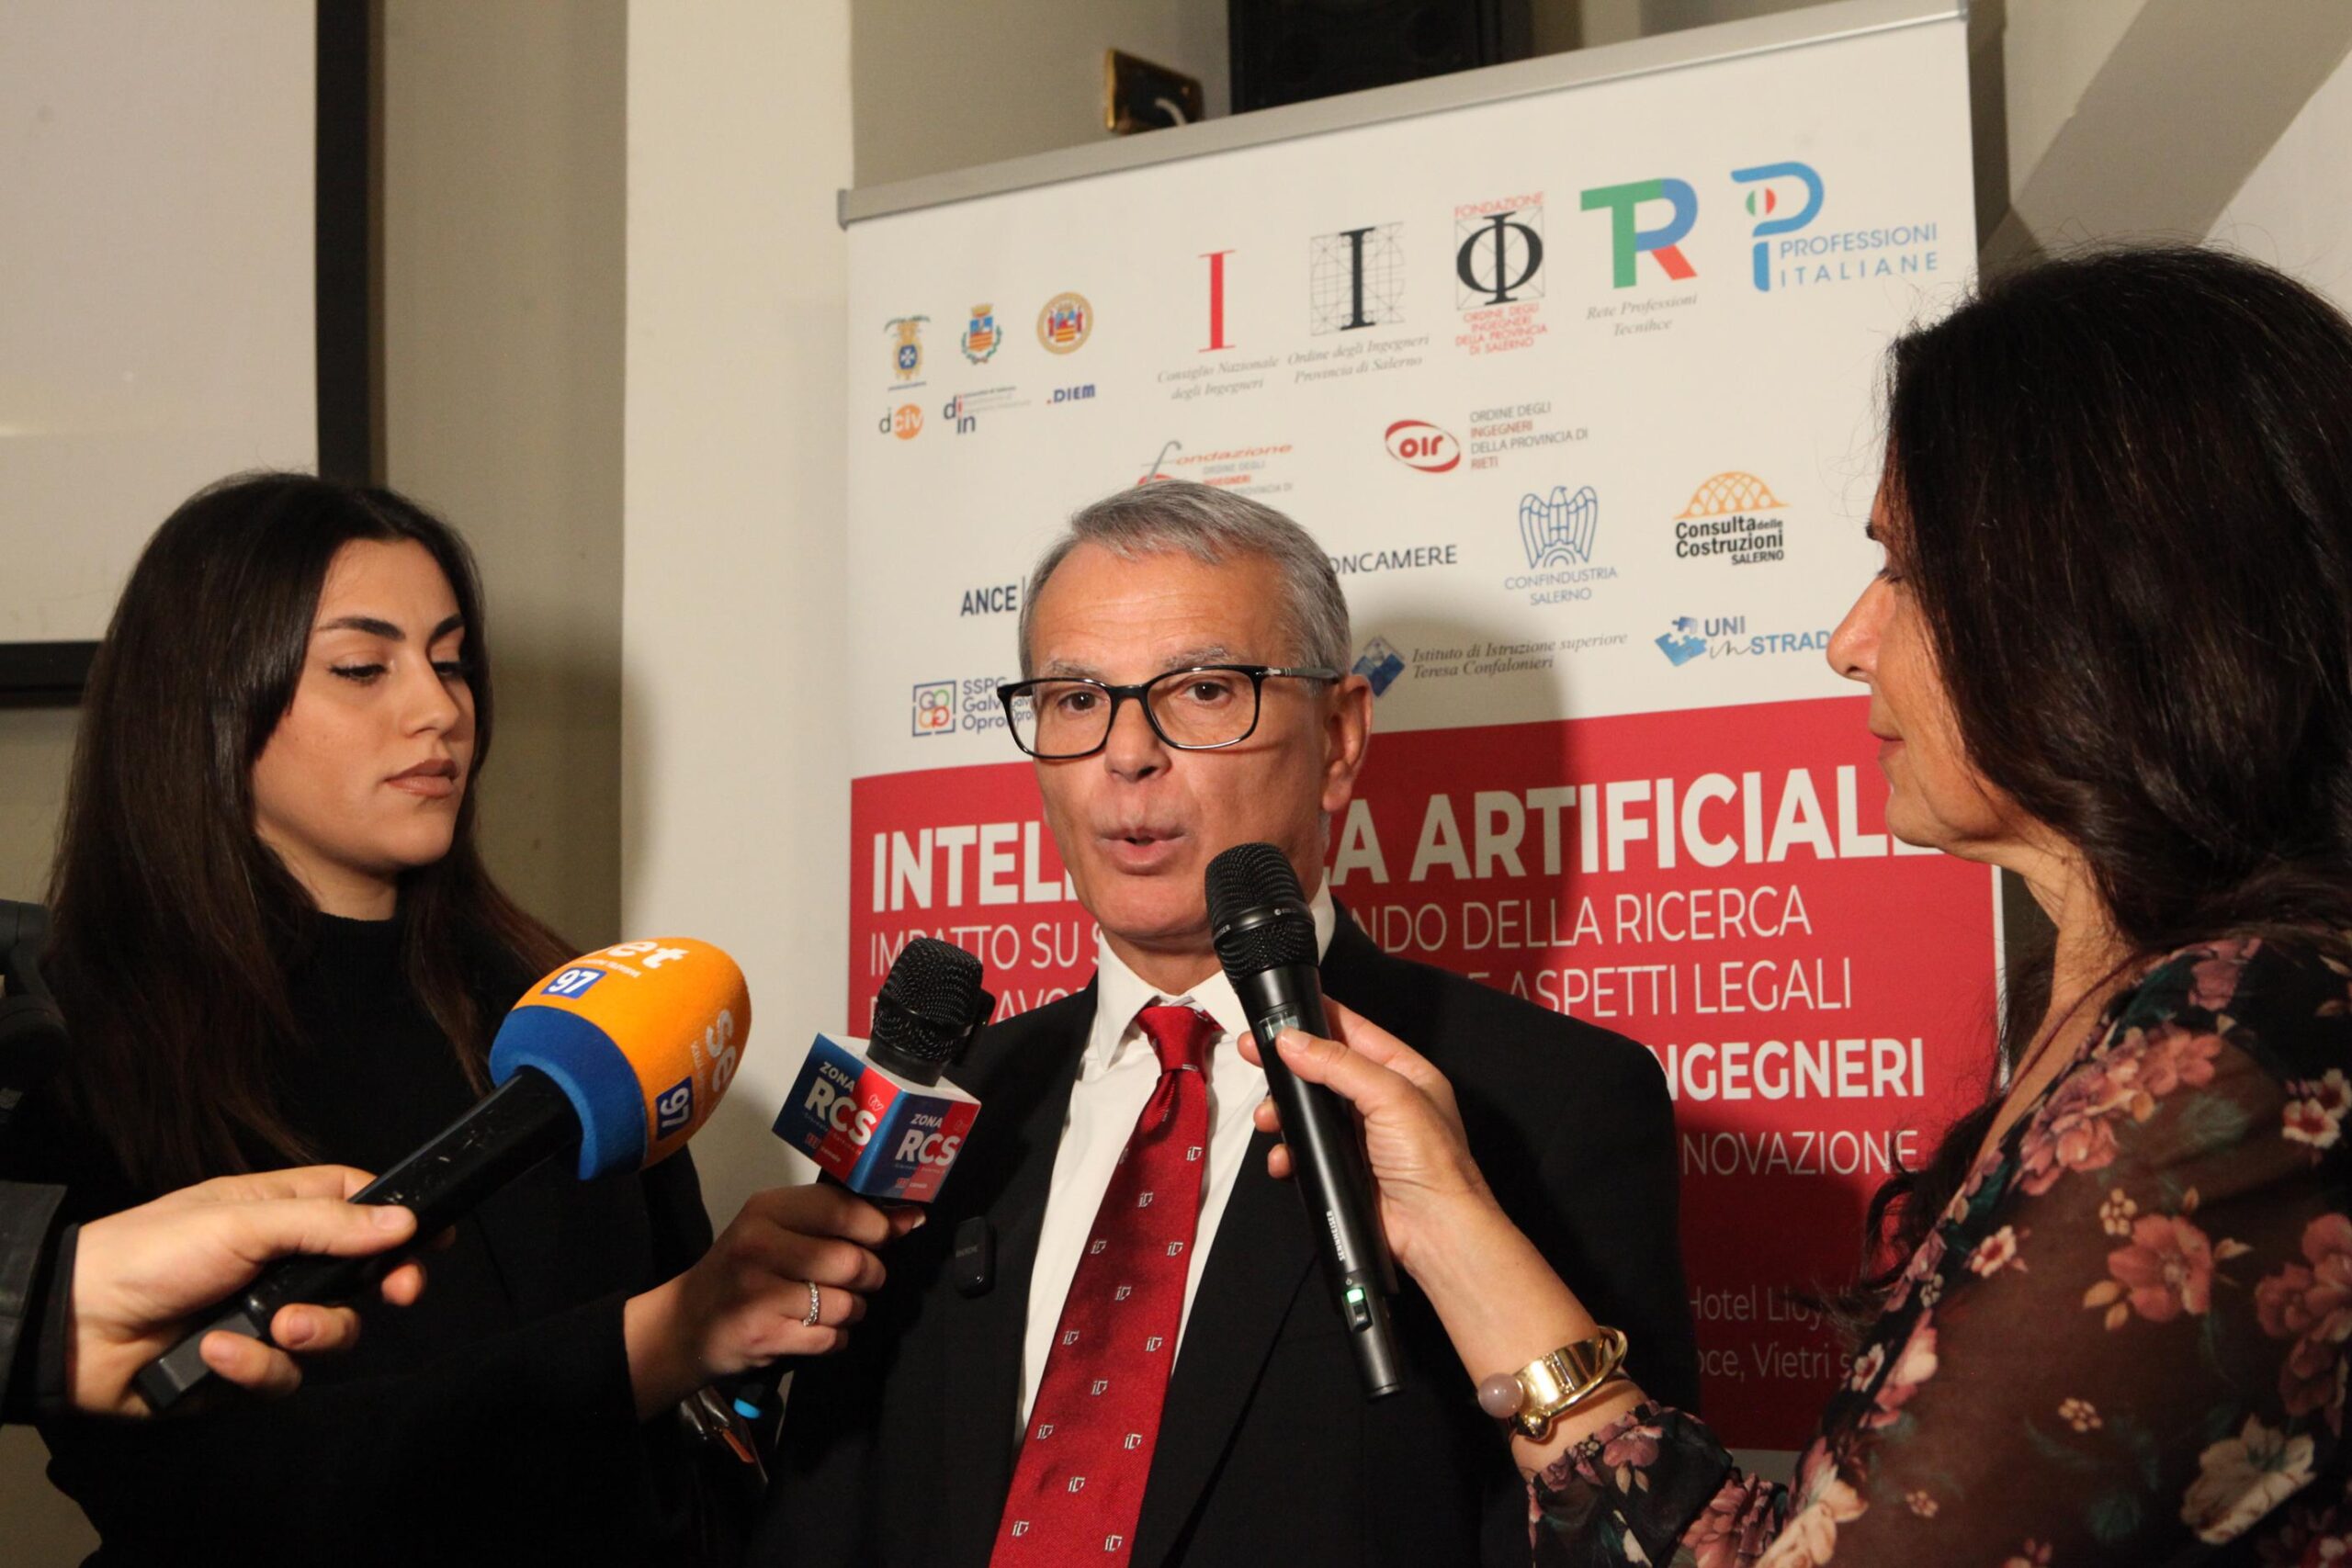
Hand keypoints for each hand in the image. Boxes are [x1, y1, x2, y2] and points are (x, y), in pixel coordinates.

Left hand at [70, 1166, 425, 1415]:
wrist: (77, 1328)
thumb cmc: (152, 1254)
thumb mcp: (243, 1222)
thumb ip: (328, 1225)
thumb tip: (406, 1222)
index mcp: (282, 1210)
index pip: (362, 1205)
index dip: (402, 1220)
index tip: (436, 1239)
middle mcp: (282, 1262)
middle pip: (365, 1273)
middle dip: (383, 1284)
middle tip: (398, 1292)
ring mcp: (266, 1316)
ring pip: (333, 1331)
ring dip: (312, 1331)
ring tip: (274, 1328)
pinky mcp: (245, 1368)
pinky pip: (282, 1376)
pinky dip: (254, 1367)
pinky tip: (217, 1353)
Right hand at [623, 1183, 919, 1418]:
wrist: (687, 1324)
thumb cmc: (745, 1270)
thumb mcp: (782, 1230)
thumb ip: (843, 1221)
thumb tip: (911, 1218)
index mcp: (767, 1209)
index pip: (842, 1209)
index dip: (878, 1226)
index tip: (886, 1236)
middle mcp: (759, 1246)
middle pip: (851, 1261)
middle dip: (870, 1275)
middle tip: (859, 1279)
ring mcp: (758, 1294)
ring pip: (846, 1304)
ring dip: (852, 1310)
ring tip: (830, 1307)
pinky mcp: (764, 1336)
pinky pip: (832, 1338)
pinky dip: (835, 1338)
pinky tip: (814, 1329)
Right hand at [1240, 997, 1501, 1271]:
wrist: (1434, 1232)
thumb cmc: (1433, 1164)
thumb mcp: (1390, 1096)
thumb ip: (1339, 1064)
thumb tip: (1293, 1041)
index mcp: (1403, 1072)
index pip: (1353, 1030)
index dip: (1315, 1019)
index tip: (1280, 1013)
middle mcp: (1381, 1100)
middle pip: (1322, 1068)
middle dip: (1287, 1066)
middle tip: (1253, 1054)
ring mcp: (1361, 1135)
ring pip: (1308, 1109)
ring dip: (1282, 1111)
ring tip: (1267, 1117)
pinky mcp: (1344, 1166)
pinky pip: (1306, 1148)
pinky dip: (1289, 1151)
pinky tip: (1284, 1157)